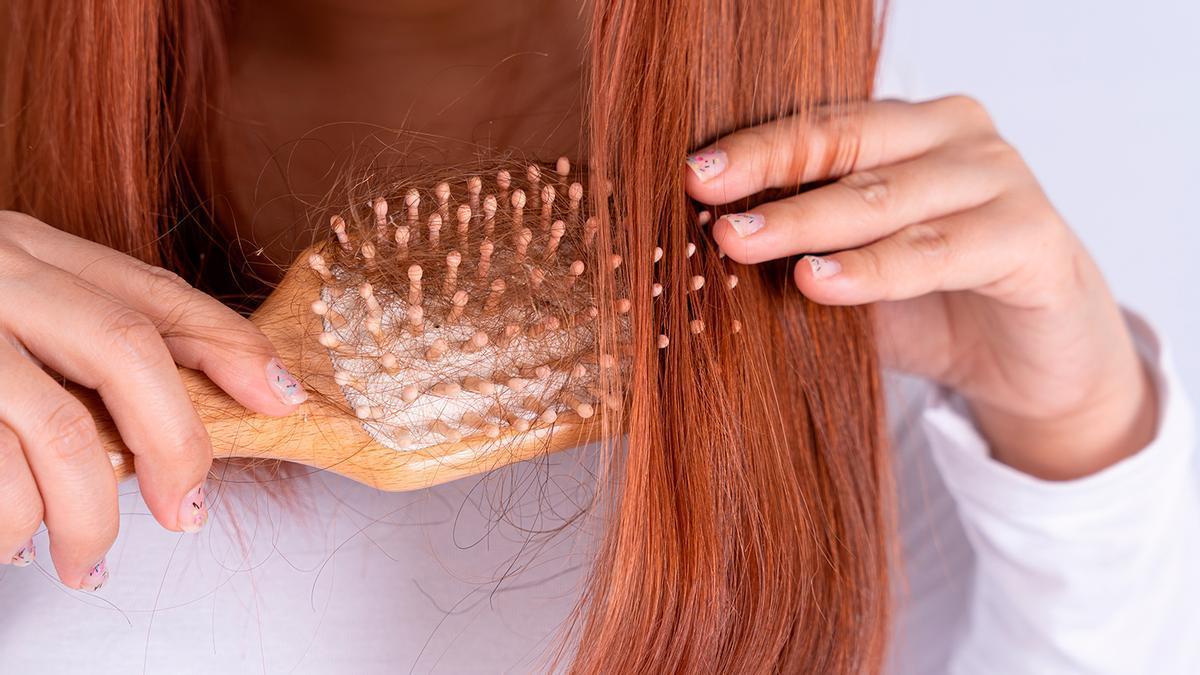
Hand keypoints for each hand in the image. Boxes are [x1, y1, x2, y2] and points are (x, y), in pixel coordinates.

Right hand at [0, 211, 305, 588]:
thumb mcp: (8, 297)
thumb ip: (78, 329)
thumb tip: (183, 410)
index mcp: (30, 247)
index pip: (154, 293)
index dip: (230, 346)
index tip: (280, 398)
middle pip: (124, 351)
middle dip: (178, 440)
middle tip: (188, 513)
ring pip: (53, 429)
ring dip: (88, 512)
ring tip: (88, 561)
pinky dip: (7, 521)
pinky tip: (9, 543)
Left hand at [685, 96, 1156, 480]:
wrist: (1033, 366)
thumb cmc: (930, 308)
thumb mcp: (852, 275)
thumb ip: (799, 251)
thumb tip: (706, 248)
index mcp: (911, 129)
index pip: (822, 127)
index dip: (756, 149)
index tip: (693, 177)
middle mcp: (959, 137)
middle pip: (847, 146)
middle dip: (769, 175)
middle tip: (707, 205)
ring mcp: (1003, 178)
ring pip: (885, 197)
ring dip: (806, 222)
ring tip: (741, 244)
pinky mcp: (1033, 237)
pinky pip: (937, 252)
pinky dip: (874, 269)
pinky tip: (819, 281)